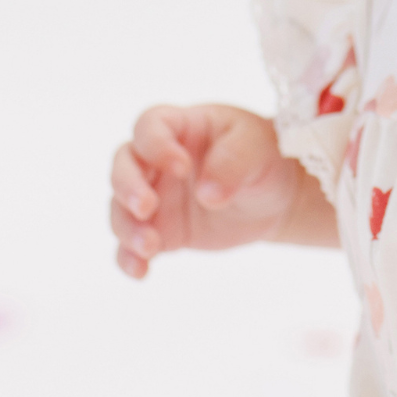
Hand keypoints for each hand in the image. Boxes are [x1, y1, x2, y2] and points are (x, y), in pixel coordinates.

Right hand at [109, 104, 306, 277]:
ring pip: (121, 207)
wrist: (275, 196)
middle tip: (147, 207)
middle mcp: (158, 160)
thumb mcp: (258, 147)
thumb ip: (233, 162)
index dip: (156, 145)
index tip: (182, 168)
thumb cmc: (263, 156)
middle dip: (127, 187)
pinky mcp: (161, 229)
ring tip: (150, 246)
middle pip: (124, 165)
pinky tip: (140, 270)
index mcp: (181, 126)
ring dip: (127, 227)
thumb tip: (208, 195)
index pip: (150, 126)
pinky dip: (130, 257)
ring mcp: (156, 195)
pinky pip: (133, 244)